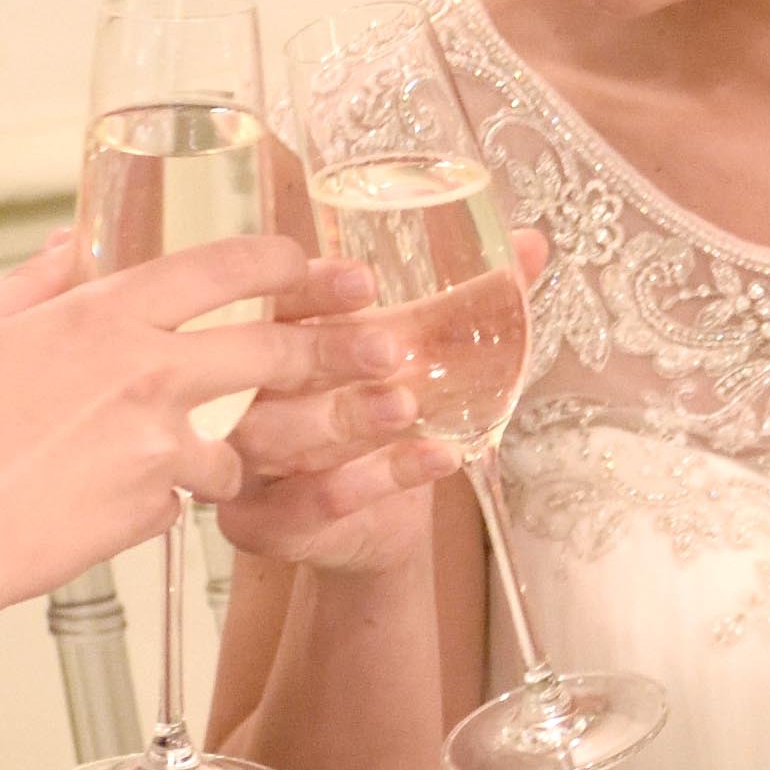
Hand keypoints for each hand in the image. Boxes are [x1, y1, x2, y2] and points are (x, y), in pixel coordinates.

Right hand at [0, 229, 367, 625]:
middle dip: (332, 348)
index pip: (224, 268)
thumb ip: (34, 280)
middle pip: (274, 352)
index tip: (310, 261)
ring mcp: (160, 445)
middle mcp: (148, 371)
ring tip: (211, 460)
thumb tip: (67, 239)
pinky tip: (116, 502)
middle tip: (375, 345)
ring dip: (232, 450)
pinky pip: (187, 497)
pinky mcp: (156, 508)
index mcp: (106, 313)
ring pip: (239, 440)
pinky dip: (169, 498)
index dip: (281, 261)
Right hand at [215, 225, 539, 578]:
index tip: (365, 281)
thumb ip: (462, 305)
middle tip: (392, 347)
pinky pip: (315, 500)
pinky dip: (381, 478)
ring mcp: (239, 464)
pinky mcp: (260, 524)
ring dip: (348, 419)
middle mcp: (236, 397)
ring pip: (280, 438)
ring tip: (407, 404)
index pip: (271, 301)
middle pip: (266, 368)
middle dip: (328, 353)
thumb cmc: (377, 418)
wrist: (376, 523)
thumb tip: (534, 245)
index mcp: (259, 337)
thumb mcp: (416, 356)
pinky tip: (440, 457)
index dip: (312, 289)